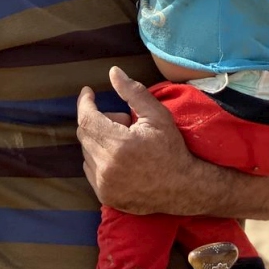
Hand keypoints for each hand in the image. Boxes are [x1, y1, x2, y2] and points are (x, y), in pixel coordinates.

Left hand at [77, 67, 199, 214]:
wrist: (184, 189)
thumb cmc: (172, 149)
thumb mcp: (158, 116)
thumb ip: (134, 92)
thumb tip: (113, 72)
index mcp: (118, 145)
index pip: (86, 118)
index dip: (84, 102)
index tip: (88, 92)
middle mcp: (107, 166)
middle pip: (85, 133)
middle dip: (98, 121)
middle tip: (123, 121)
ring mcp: (104, 184)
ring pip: (86, 150)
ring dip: (99, 140)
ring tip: (125, 141)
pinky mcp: (105, 195)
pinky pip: (90, 169)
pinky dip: (99, 158)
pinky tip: (120, 158)